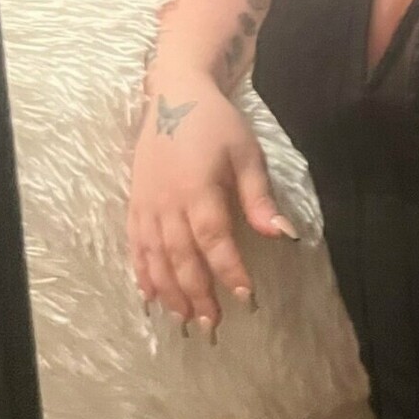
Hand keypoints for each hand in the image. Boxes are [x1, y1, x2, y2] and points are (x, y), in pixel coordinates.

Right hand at [127, 75, 296, 336]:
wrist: (175, 95)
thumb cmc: (217, 124)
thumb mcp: (246, 154)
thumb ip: (259, 198)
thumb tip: (284, 235)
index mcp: (198, 189)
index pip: (214, 240)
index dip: (229, 270)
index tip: (247, 296)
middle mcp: (168, 203)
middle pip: (182, 258)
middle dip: (198, 293)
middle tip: (214, 323)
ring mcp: (147, 205)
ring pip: (156, 258)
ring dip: (170, 291)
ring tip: (186, 318)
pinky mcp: (134, 204)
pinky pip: (135, 246)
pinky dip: (143, 273)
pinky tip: (151, 296)